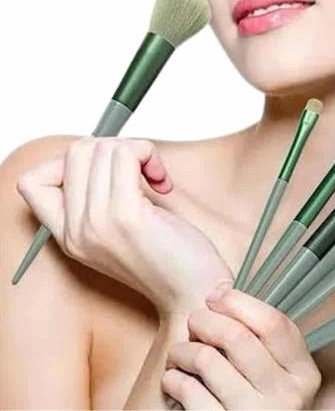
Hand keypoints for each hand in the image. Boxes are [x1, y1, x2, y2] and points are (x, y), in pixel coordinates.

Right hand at [15, 136, 231, 314]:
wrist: (194, 295)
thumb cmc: (170, 259)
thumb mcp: (118, 230)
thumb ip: (97, 197)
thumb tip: (99, 148)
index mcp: (69, 237)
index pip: (33, 182)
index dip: (67, 161)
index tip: (102, 170)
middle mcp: (76, 231)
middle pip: (75, 152)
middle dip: (113, 147)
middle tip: (137, 171)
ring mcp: (98, 224)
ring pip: (103, 148)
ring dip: (136, 150)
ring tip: (154, 177)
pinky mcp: (126, 215)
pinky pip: (127, 154)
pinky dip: (148, 154)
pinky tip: (162, 181)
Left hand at [161, 283, 321, 408]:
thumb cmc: (262, 405)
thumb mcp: (279, 376)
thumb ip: (263, 339)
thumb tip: (222, 289)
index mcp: (303, 375)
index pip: (273, 323)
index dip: (238, 302)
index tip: (215, 296)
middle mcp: (285, 397)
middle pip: (237, 337)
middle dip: (206, 320)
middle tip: (194, 321)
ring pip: (208, 361)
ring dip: (184, 350)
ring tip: (180, 352)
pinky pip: (190, 392)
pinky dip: (175, 379)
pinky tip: (175, 379)